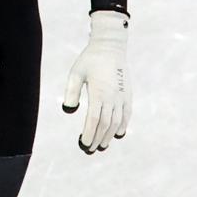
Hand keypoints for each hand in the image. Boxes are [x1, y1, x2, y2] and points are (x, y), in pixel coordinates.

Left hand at [62, 10, 130, 152]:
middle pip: (105, 125)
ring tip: (102, 145)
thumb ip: (71, 91)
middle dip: (98, 138)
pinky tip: (119, 133)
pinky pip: (127, 113)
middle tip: (91, 149)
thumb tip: (69, 109)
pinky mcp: (128, 94)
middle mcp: (112, 97)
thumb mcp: (76, 73)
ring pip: (117, 122)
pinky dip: (123, 125)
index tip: (84, 143)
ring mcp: (122, 96)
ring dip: (110, 135)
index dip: (89, 134)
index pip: (94, 120)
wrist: (111, 47)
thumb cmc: (90, 59)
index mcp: (99, 92)